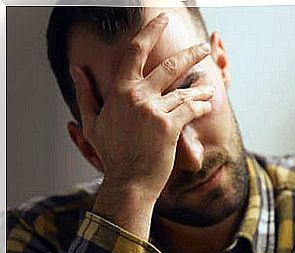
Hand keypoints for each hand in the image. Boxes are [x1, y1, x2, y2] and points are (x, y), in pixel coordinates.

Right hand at [70, 13, 213, 238]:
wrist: (128, 181)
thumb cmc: (112, 154)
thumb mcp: (92, 122)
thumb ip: (86, 93)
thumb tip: (76, 69)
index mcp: (119, 91)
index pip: (135, 51)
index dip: (151, 32)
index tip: (163, 21)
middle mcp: (137, 96)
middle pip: (169, 65)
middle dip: (191, 54)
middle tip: (204, 47)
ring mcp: (154, 111)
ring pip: (185, 89)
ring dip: (201, 87)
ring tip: (209, 87)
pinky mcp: (169, 126)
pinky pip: (191, 109)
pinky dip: (201, 106)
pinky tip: (207, 104)